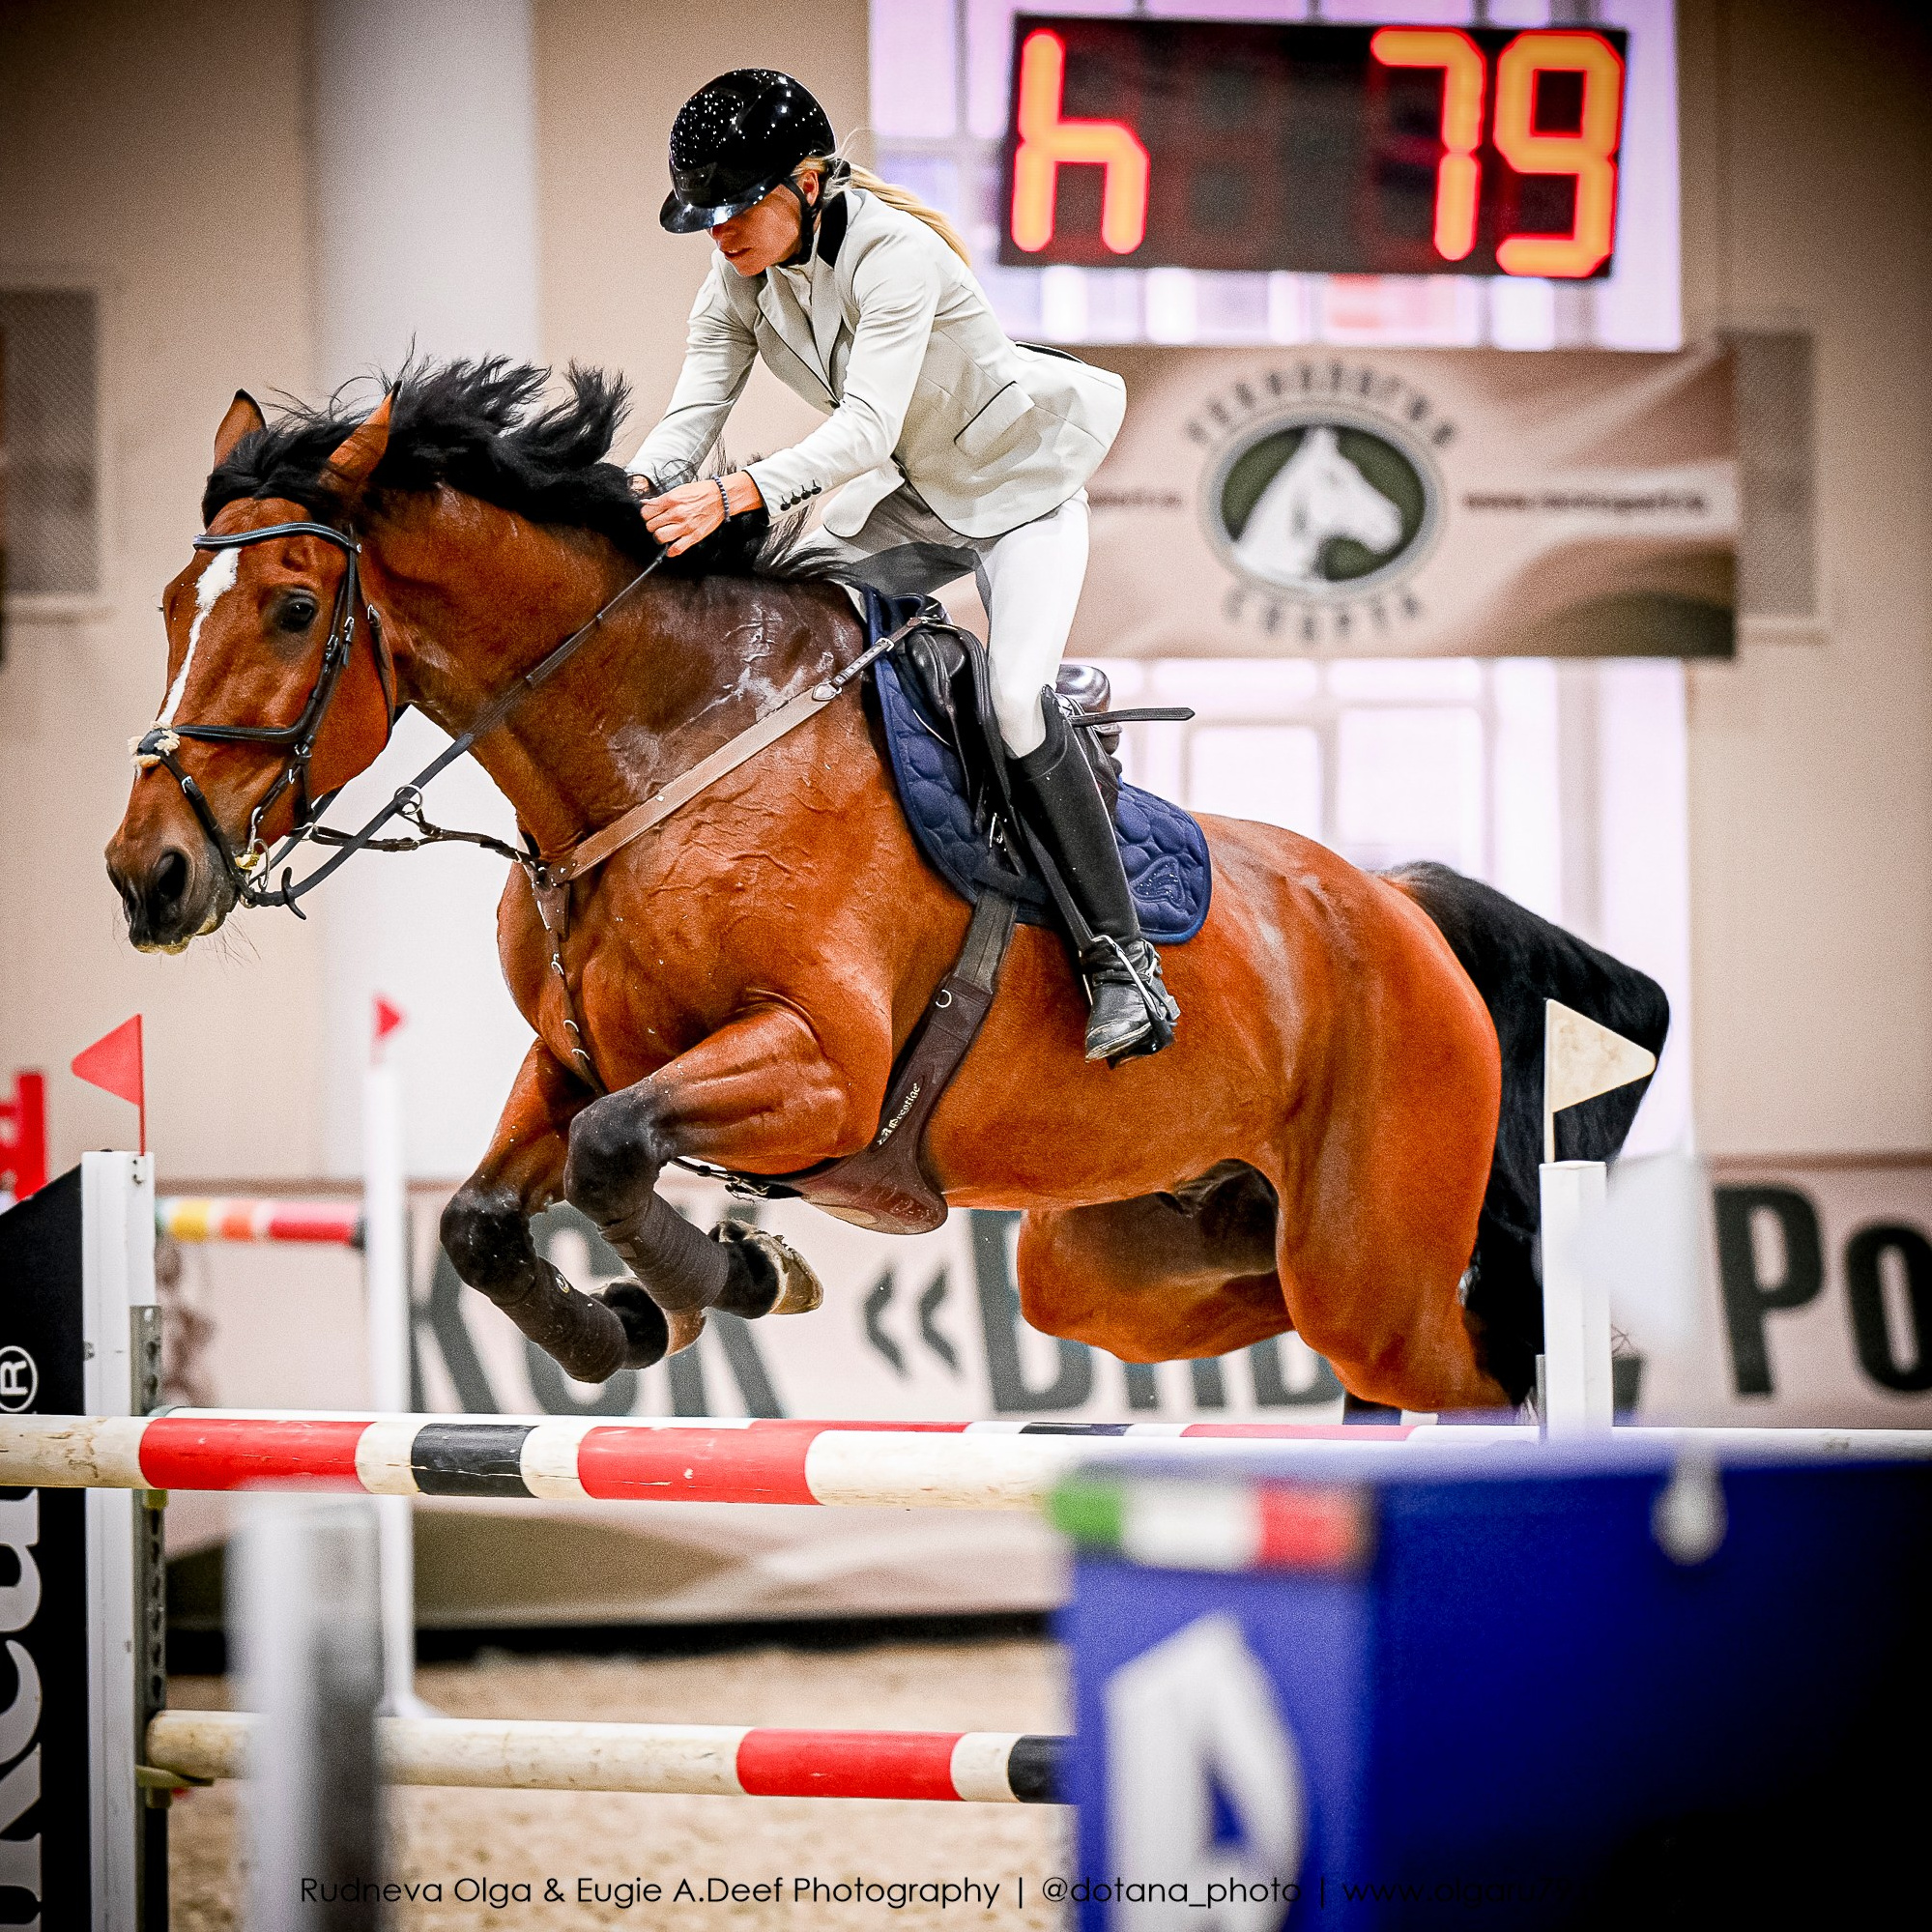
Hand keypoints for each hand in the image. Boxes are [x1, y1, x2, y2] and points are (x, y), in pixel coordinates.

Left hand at [636, 472, 762, 555]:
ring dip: (659, 537)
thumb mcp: (679, 490)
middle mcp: (676, 513)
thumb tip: (648, 504)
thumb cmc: (701, 492)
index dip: (646, 515)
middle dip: (652, 525)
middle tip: (658, 524)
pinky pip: (676, 549)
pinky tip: (671, 546)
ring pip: (660, 537)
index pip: (647, 512)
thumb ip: (662, 499)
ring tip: (664, 534)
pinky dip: (671, 551)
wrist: (720, 497)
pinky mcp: (693, 536)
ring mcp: (685, 526)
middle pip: (651, 525)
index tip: (650, 516)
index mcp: (671, 499)